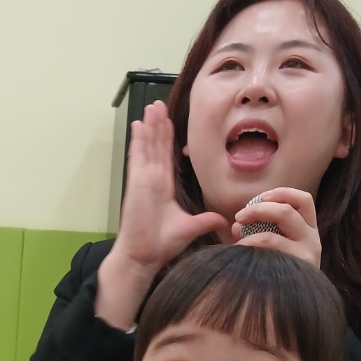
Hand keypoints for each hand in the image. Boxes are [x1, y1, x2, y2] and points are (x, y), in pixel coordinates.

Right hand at [97, 101, 230, 328]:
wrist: (144, 256)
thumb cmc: (162, 245)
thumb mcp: (191, 228)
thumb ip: (206, 220)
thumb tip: (224, 220)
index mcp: (163, 189)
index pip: (166, 158)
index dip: (167, 139)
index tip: (170, 123)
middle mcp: (152, 181)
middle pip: (156, 147)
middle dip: (158, 125)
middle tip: (158, 105)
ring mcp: (143, 180)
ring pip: (148, 146)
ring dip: (150, 126)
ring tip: (152, 106)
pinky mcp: (136, 183)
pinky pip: (138, 156)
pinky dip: (138, 140)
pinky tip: (139, 124)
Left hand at [232, 187, 321, 268]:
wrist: (299, 307)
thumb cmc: (283, 272)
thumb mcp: (278, 247)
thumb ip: (260, 232)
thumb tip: (236, 225)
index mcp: (309, 230)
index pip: (303, 200)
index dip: (282, 193)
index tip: (261, 197)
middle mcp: (312, 240)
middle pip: (288, 211)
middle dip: (259, 209)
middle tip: (240, 216)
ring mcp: (305, 257)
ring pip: (273, 236)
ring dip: (249, 234)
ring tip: (237, 239)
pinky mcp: (294, 273)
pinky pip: (267, 257)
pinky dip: (249, 252)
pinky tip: (240, 256)